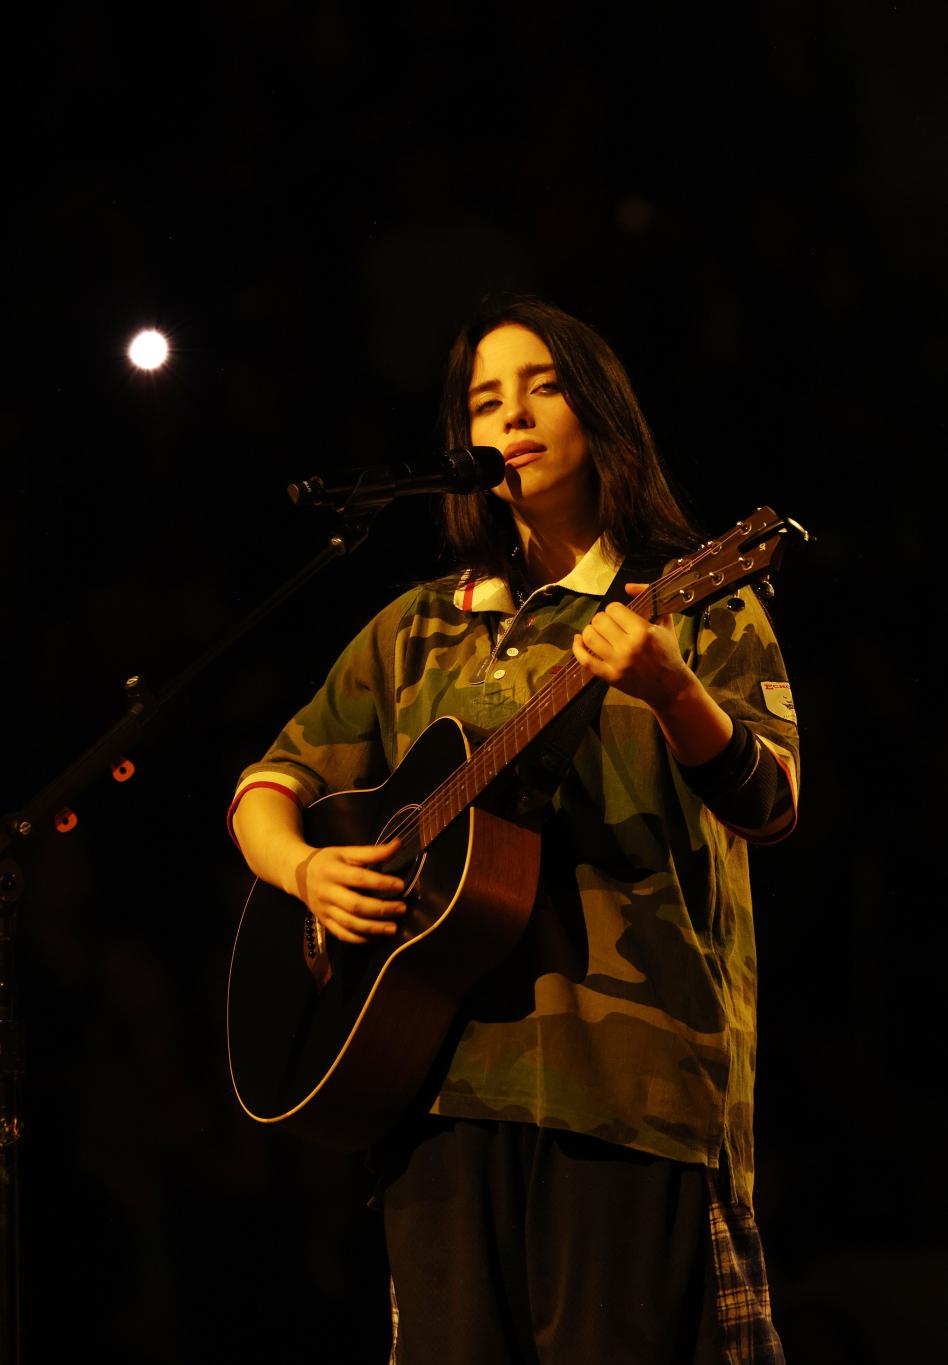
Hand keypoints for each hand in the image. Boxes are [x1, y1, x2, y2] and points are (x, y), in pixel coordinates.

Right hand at [292, 837, 406, 944]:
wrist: (297, 875)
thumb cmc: (327, 861)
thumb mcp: (345, 852)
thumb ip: (372, 852)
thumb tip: (398, 845)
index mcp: (332, 871)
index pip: (359, 878)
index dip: (381, 883)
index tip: (400, 885)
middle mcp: (327, 892)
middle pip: (355, 905)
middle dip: (381, 909)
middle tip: (402, 908)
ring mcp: (325, 910)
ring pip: (350, 924)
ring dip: (374, 928)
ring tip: (393, 928)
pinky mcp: (325, 923)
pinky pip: (343, 935)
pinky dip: (361, 939)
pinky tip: (378, 937)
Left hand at [572, 582, 694, 712]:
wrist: (670, 685)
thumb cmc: (667, 651)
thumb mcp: (664, 620)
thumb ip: (648, 596)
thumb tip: (627, 586)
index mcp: (643, 631)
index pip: (613, 609)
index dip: (615, 609)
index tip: (620, 615)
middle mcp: (629, 647)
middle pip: (599, 621)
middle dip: (602, 619)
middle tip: (609, 625)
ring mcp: (618, 663)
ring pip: (589, 637)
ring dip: (590, 631)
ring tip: (597, 632)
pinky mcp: (610, 677)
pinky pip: (585, 660)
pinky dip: (577, 648)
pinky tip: (578, 641)